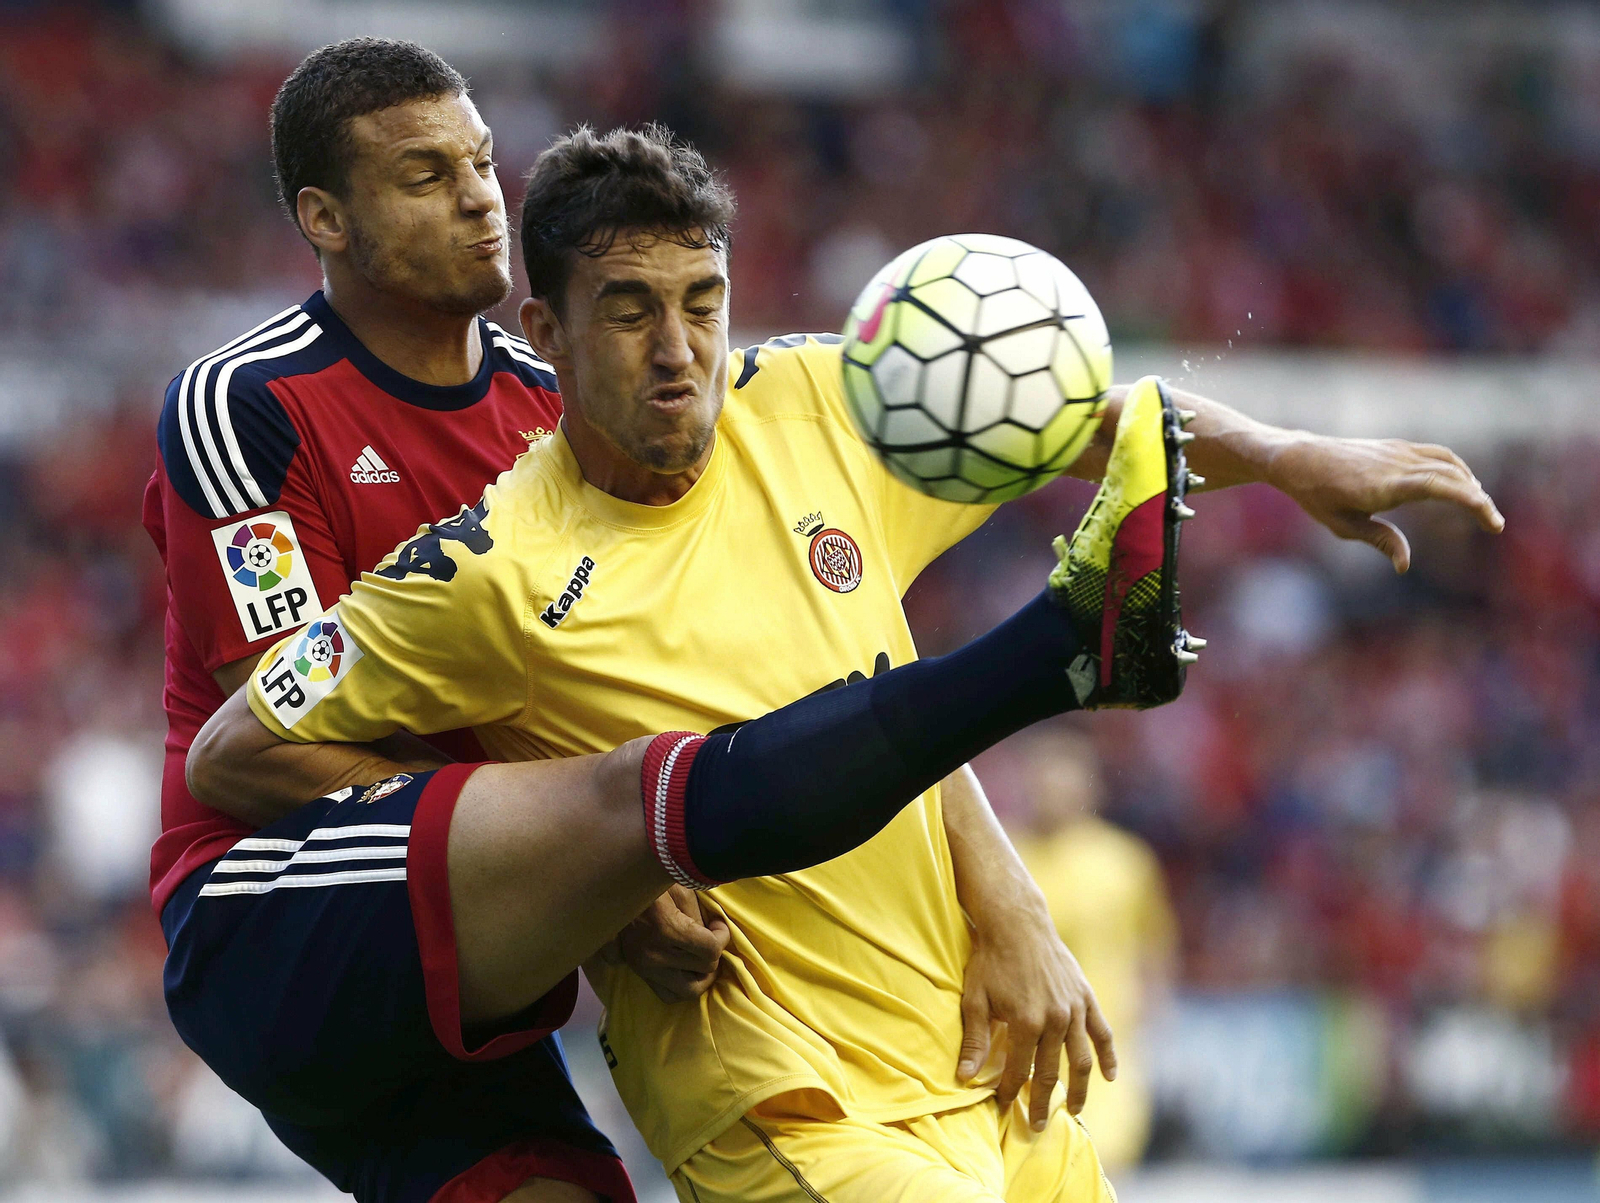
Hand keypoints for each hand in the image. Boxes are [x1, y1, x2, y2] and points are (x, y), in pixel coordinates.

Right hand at [615, 886, 729, 1002]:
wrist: (616, 889)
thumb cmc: (653, 883)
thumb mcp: (681, 890)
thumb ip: (700, 917)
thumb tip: (714, 937)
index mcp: (665, 927)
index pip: (710, 949)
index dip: (723, 936)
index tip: (718, 925)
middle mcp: (653, 953)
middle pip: (704, 970)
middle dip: (714, 955)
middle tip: (712, 940)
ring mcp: (643, 966)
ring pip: (687, 991)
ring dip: (701, 976)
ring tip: (702, 958)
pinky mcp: (638, 970)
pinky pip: (667, 994)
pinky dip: (682, 985)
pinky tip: (687, 968)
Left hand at [958, 907, 1115, 1130]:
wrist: (1017, 923)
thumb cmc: (990, 960)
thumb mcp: (975, 999)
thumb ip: (974, 1041)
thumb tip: (964, 1078)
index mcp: (1025, 1022)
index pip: (1018, 1070)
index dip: (1010, 1091)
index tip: (1004, 1106)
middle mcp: (1054, 1020)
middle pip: (1050, 1072)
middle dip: (1043, 1101)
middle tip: (1039, 1125)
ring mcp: (1074, 1010)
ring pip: (1080, 1060)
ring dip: (1079, 1089)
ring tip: (1075, 1111)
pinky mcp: (1086, 997)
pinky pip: (1102, 1033)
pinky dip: (1108, 1056)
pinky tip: (1109, 1077)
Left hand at [1267, 435, 1503, 572]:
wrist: (1300, 458)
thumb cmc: (1317, 495)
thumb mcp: (1344, 525)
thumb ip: (1381, 541)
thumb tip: (1404, 566)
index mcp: (1384, 486)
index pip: (1438, 487)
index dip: (1470, 500)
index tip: (1490, 519)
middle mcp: (1396, 464)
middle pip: (1451, 476)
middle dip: (1478, 500)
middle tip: (1495, 525)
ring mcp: (1398, 452)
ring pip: (1448, 463)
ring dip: (1470, 482)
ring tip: (1482, 507)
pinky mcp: (1396, 447)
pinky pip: (1436, 454)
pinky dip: (1456, 468)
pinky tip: (1462, 484)